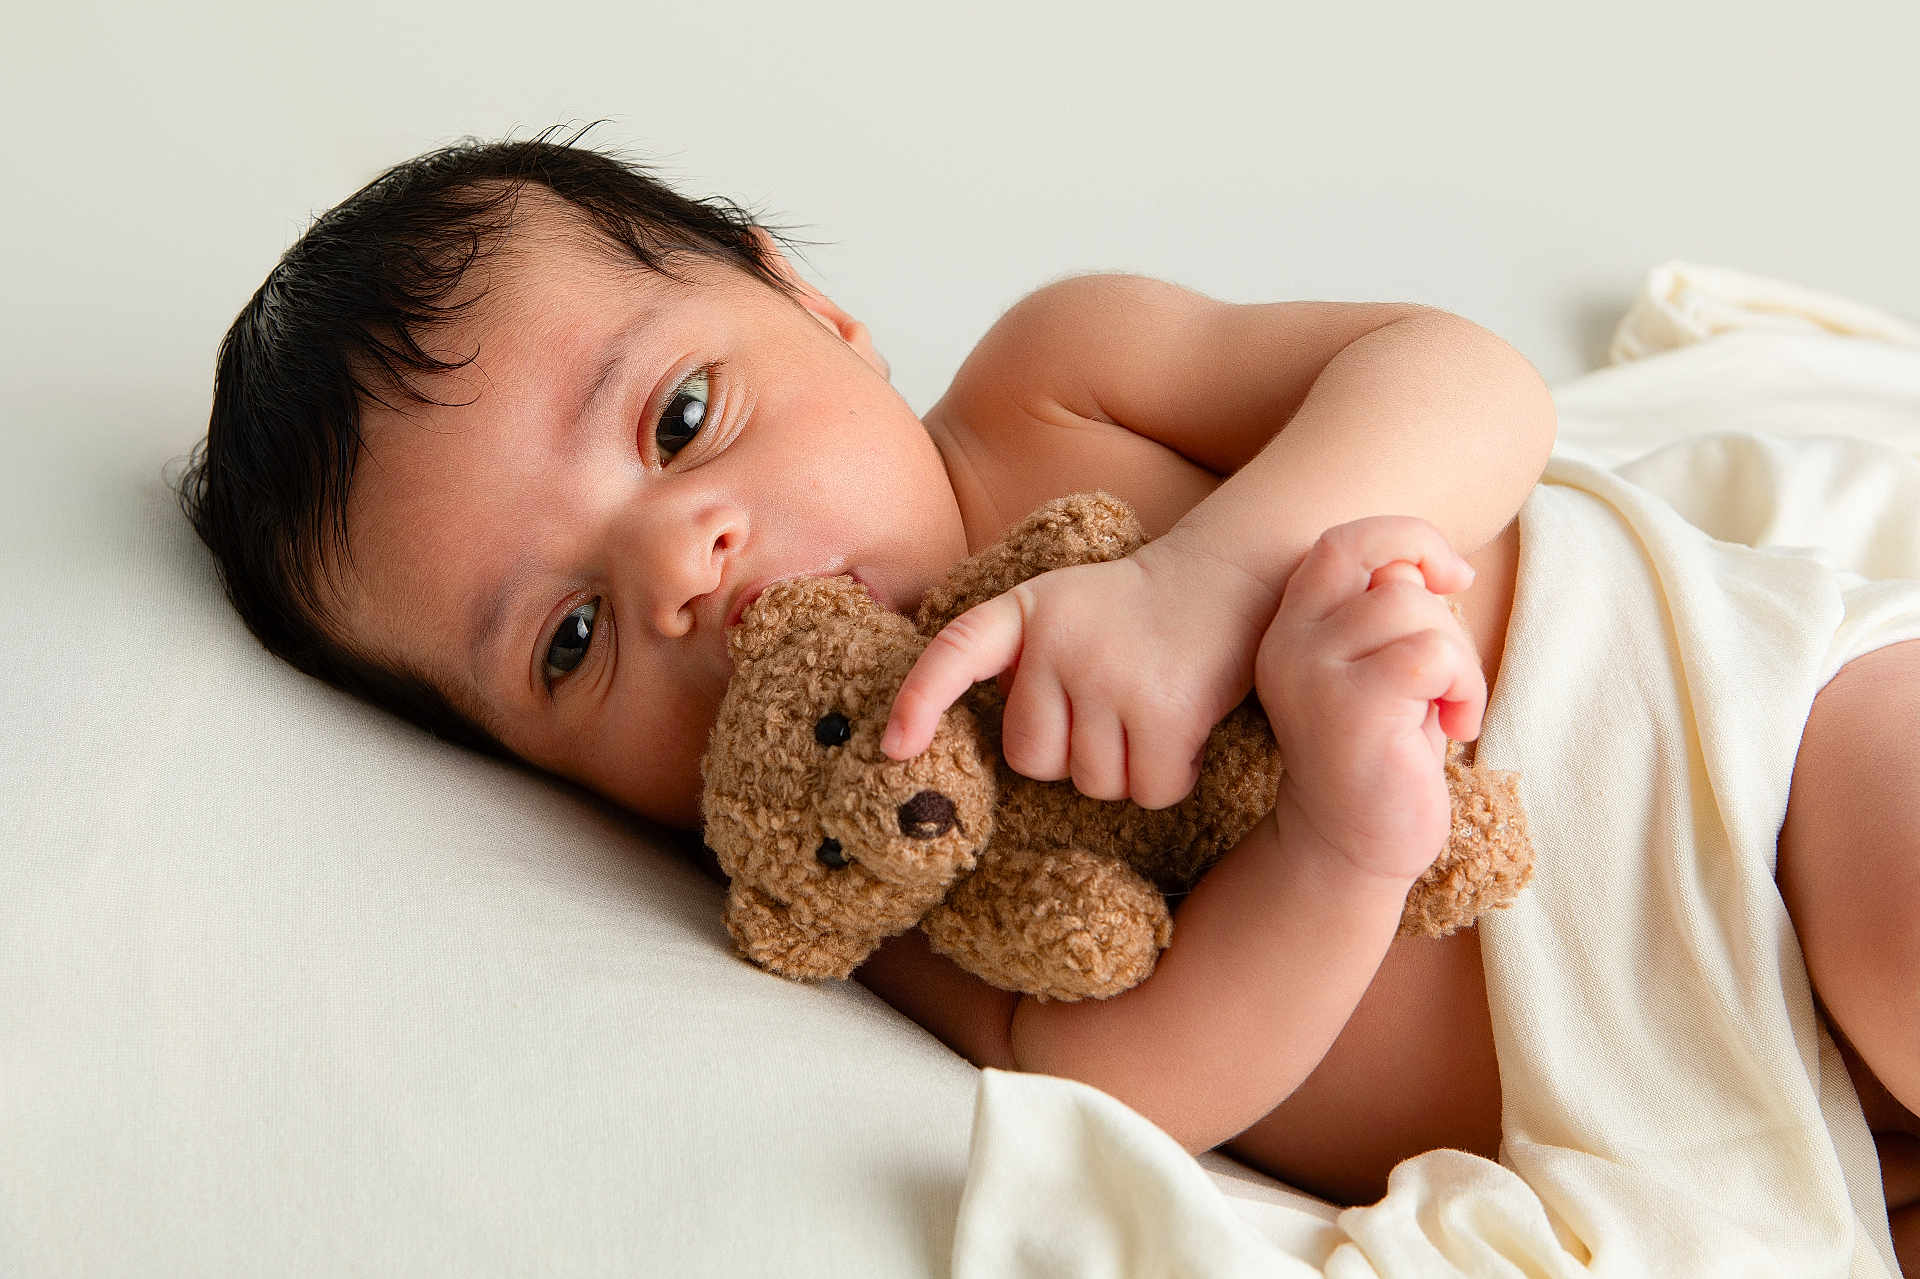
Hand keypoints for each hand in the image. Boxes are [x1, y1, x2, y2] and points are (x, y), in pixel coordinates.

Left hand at [880, 543, 1276, 809]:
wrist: (1234, 575)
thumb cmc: (1140, 611)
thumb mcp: (1067, 609)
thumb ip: (1024, 659)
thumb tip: (991, 742)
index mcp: (1027, 610)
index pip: (956, 652)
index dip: (919, 701)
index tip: (895, 749)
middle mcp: (1060, 640)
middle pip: (1032, 758)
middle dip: (1074, 754)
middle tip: (1117, 708)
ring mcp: (1112, 676)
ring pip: (1092, 783)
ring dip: (1127, 768)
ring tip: (1155, 710)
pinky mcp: (1166, 712)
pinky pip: (1148, 792)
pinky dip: (1171, 778)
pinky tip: (1187, 731)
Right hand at [1257, 516, 1483, 882]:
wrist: (1351, 849)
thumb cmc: (1381, 757)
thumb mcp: (1381, 667)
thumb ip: (1388, 610)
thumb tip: (1419, 564)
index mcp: (1291, 627)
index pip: (1344, 541)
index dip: (1408, 540)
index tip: (1450, 577)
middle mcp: (1288, 644)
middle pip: (1392, 576)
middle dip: (1446, 622)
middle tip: (1448, 684)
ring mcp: (1313, 674)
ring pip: (1414, 609)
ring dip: (1459, 660)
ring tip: (1450, 709)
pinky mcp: (1350, 710)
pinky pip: (1430, 654)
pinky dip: (1462, 687)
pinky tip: (1455, 727)